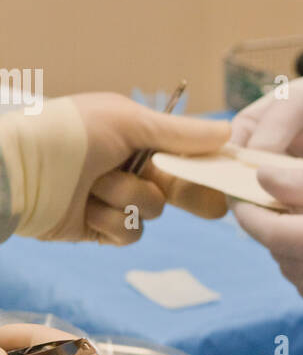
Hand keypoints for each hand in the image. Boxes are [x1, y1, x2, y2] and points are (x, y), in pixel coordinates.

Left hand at [60, 93, 229, 243]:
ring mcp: (115, 198)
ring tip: (95, 185)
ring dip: (127, 198)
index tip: (229, 175)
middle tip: (215, 207)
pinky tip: (87, 209)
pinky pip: (129, 233)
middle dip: (192, 195)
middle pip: (181, 188)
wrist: (17, 172)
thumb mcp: (127, 122)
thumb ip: (181, 133)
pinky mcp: (100, 228)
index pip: (186, 152)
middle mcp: (129, 166)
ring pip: (153, 210)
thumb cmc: (67, 134)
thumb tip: (228, 131)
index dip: (207, 164)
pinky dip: (110, 222)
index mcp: (137, 135)